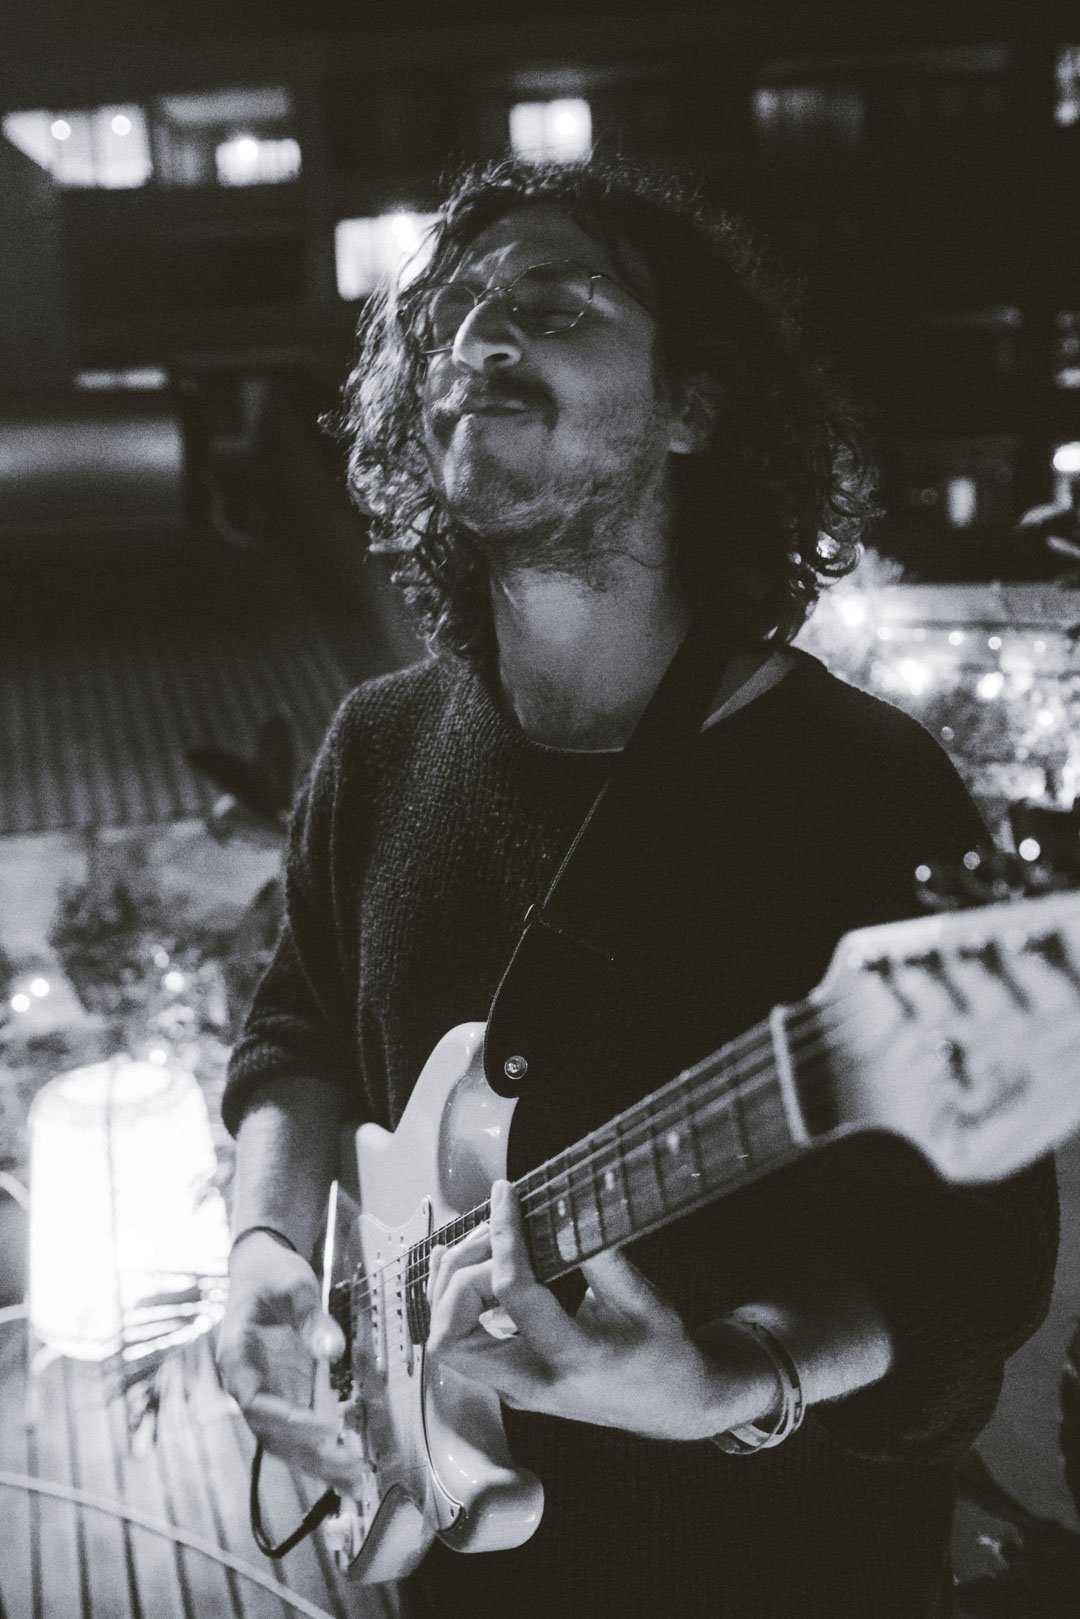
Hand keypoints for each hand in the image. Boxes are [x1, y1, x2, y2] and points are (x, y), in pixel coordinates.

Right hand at [216, 1230, 365, 1490]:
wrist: (261, 1268)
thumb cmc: (271, 1274)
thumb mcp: (293, 1284)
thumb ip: (311, 1318)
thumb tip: (332, 1351)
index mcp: (236, 1357)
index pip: (255, 1402)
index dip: (286, 1420)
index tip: (324, 1428)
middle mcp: (246, 1383)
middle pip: (271, 1432)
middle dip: (309, 1454)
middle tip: (349, 1468)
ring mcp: (264, 1392)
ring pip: (284, 1440)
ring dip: (316, 1462)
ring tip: (354, 1482)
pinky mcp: (283, 1394)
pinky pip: (298, 1431)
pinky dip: (320, 1450)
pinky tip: (348, 1466)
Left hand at [426, 1180, 777, 1440]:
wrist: (673, 1405)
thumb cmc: (664, 1353)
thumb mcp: (645, 1299)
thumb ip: (602, 1256)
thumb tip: (568, 1205)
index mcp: (574, 1359)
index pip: (512, 1294)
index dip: (504, 1237)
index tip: (506, 1196)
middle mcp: (534, 1384)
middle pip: (453, 1335)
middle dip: (462, 1274)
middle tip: (493, 1232)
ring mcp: (517, 1389)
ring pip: (446, 1342)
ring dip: (452, 1285)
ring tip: (485, 1242)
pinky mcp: (510, 1382)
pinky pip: (459, 1341)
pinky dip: (452, 1299)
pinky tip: (467, 1263)